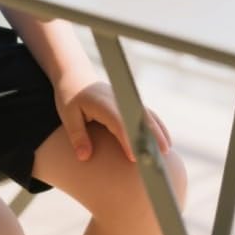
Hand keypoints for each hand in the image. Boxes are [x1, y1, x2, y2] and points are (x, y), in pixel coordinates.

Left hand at [55, 79, 171, 163]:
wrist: (74, 76)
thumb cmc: (69, 96)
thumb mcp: (68, 115)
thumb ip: (77, 136)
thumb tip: (84, 157)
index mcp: (103, 102)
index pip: (119, 121)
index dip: (127, 138)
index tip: (134, 157)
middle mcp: (118, 99)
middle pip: (138, 118)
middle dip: (150, 137)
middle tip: (159, 159)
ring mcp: (125, 99)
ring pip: (146, 115)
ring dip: (157, 132)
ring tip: (166, 153)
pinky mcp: (128, 102)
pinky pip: (145, 114)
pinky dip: (156, 126)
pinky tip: (163, 142)